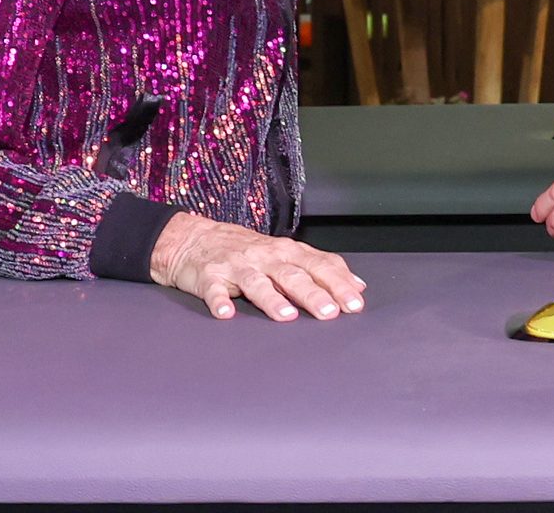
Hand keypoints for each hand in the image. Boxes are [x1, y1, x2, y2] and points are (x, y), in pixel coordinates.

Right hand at [150, 212, 366, 321]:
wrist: (195, 238)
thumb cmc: (248, 250)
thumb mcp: (286, 253)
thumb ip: (320, 267)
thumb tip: (357, 285)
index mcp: (287, 252)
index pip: (318, 266)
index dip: (338, 283)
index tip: (355, 302)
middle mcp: (265, 256)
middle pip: (293, 275)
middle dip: (313, 293)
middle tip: (330, 312)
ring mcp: (237, 266)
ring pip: (257, 283)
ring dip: (272, 299)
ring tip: (286, 316)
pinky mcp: (209, 277)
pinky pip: (214, 290)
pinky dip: (220, 301)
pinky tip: (226, 313)